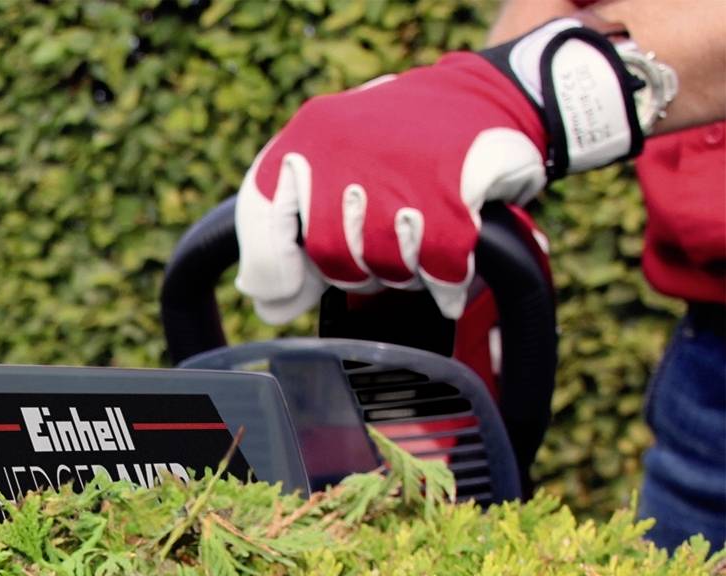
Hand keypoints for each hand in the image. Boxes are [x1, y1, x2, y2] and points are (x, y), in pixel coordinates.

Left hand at [235, 20, 642, 322]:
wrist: (490, 98)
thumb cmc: (402, 149)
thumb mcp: (334, 172)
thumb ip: (294, 233)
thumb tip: (269, 304)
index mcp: (304, 138)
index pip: (260, 216)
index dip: (273, 266)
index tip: (293, 288)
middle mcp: (343, 145)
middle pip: (329, 253)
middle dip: (355, 271)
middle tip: (377, 255)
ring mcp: (398, 163)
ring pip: (385, 262)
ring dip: (405, 272)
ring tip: (418, 244)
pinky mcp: (453, 182)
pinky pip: (439, 262)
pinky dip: (446, 281)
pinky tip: (449, 278)